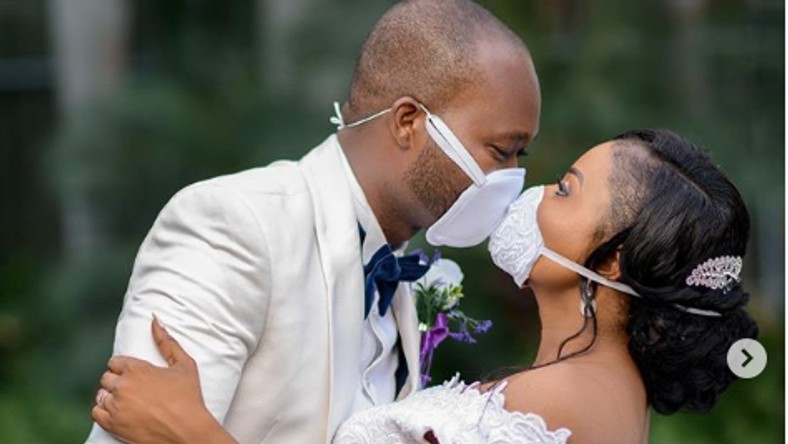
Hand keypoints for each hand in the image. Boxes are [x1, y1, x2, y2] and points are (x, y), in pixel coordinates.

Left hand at [92, 316, 236, 443]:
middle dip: (117, 382)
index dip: (124, 368)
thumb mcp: (184, 365)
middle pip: (106, 378)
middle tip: (132, 389)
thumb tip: (154, 320)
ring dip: (110, 397)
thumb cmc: (189, 397)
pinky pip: (96, 412)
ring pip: (100, 395)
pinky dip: (104, 412)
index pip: (115, 362)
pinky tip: (119, 412)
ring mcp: (115, 406)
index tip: (133, 376)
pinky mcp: (112, 424)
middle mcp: (122, 386)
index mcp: (137, 369)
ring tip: (126, 402)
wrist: (187, 431)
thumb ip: (167, 342)